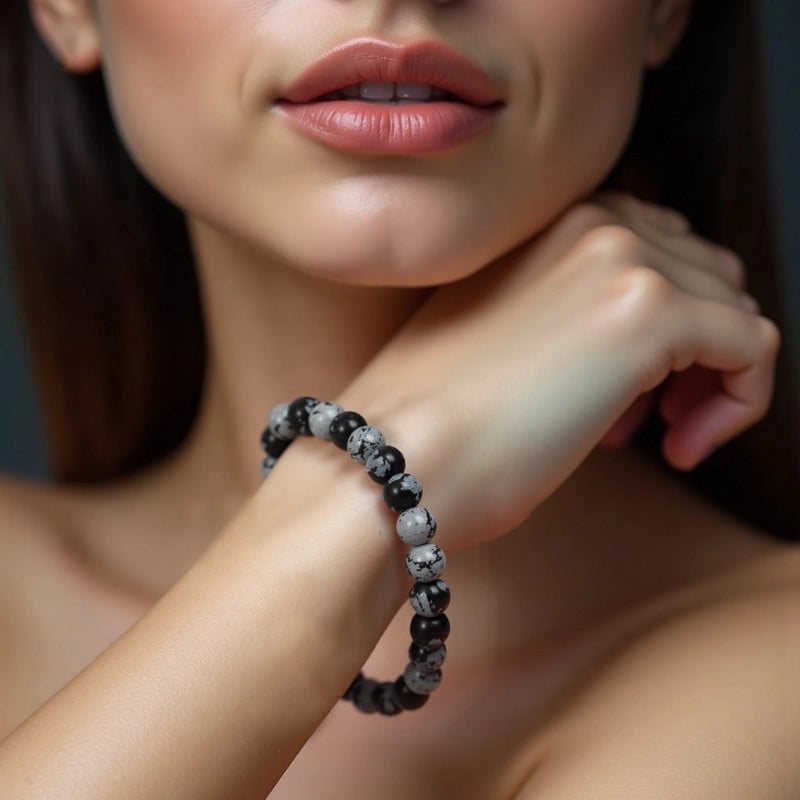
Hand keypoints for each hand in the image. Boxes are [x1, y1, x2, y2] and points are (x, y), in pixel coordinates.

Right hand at [340, 194, 778, 548]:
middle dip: (694, 351)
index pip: (660, 249)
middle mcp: (590, 221)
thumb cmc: (430, 419)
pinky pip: (753, 348)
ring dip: (712, 379)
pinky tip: (682, 447)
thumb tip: (630, 348)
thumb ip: (567, 313)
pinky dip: (739, 404)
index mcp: (550, 224)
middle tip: (647, 418)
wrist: (394, 453)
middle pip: (708, 275)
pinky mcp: (650, 314)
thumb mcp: (502, 337)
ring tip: (658, 435)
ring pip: (735, 309)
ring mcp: (621, 259)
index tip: (629, 392)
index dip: (663, 324)